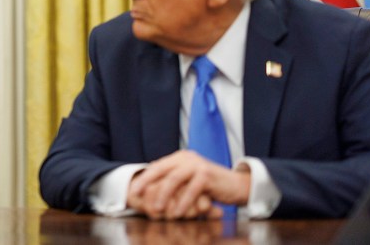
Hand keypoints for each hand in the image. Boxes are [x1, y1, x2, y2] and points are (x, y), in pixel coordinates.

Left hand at [127, 150, 249, 218]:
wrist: (237, 186)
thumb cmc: (210, 186)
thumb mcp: (189, 181)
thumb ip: (173, 180)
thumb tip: (150, 185)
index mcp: (179, 158)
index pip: (157, 166)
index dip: (143, 178)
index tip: (132, 190)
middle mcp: (186, 158)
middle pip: (161, 170)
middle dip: (146, 183)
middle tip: (137, 195)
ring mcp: (197, 165)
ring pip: (174, 179)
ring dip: (164, 195)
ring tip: (158, 209)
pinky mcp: (207, 174)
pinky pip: (191, 189)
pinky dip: (183, 202)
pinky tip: (178, 212)